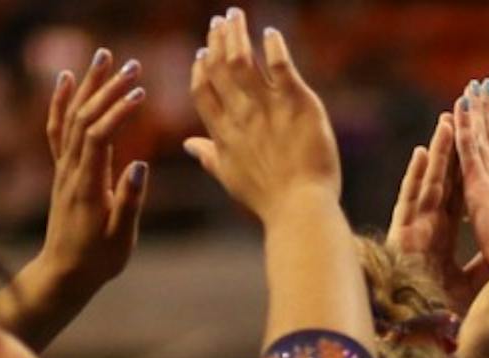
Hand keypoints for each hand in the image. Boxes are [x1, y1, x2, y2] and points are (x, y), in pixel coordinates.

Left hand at [39, 48, 148, 297]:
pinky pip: (58, 128)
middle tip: (130, 63)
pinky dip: (62, 101)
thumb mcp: (121, 235)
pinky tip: (69, 80)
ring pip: (71, 117)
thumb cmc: (100, 258)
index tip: (140, 92)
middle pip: (84, 117)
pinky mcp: (63, 170)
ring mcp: (64, 167)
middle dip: (106, 87)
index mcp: (89, 185)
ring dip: (88, 85)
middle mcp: (71, 170)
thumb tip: (140, 166)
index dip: (118, 110)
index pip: (99, 136)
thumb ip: (130, 201)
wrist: (66, 271)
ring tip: (104, 58)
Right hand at [183, 11, 338, 223]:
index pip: (203, 91)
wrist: (300, 208)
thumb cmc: (269, 200)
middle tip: (218, 22)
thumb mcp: (230, 178)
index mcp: (223, 132)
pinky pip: (281, 66)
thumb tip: (188, 144)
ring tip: (235, 16)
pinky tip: (271, 34)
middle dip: (217, 41)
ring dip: (237, 34)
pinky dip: (274, 47)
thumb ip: (209, 157)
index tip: (202, 52)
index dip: (201, 69)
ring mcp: (267, 107)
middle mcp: (240, 114)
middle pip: (220, 68)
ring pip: (244, 60)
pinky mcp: (296, 103)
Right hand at [387, 114, 486, 312]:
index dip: (467, 170)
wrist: (436, 340)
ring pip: (429, 184)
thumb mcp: (478, 282)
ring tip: (448, 121)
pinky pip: (412, 202)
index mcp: (442, 237)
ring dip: (439, 154)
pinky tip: (424, 153)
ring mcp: (414, 232)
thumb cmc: (453, 314)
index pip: (458, 197)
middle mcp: (427, 230)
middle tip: (461, 115)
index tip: (479, 143)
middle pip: (443, 183)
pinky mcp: (403, 238)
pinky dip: (418, 177)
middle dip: (453, 151)